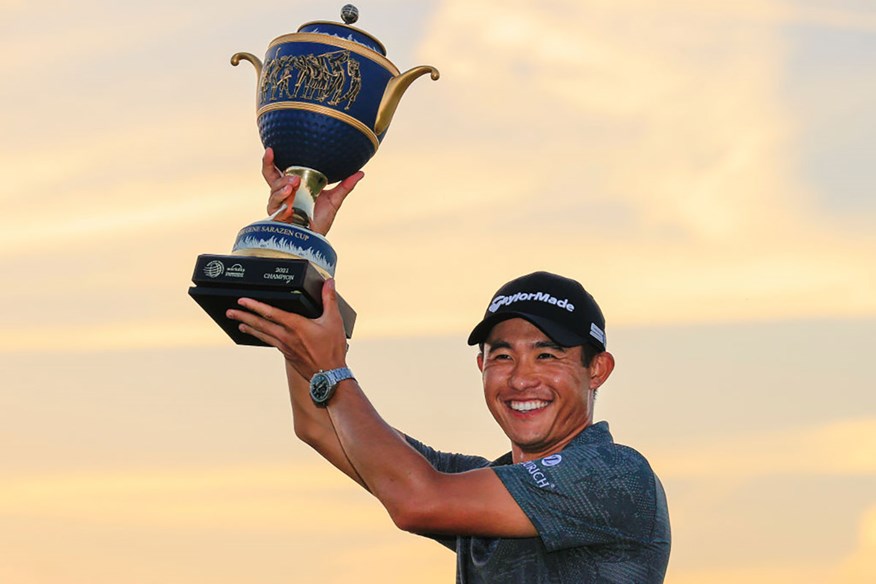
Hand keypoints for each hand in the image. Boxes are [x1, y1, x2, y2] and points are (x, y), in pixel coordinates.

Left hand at [226, 278, 348, 380]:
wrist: (330, 376)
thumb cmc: (332, 349)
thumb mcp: (334, 320)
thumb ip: (329, 299)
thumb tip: (329, 283)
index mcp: (296, 325)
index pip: (270, 312)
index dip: (255, 305)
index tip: (242, 300)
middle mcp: (286, 336)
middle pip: (260, 324)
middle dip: (243, 316)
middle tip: (230, 312)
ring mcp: (284, 347)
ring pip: (262, 335)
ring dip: (249, 328)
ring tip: (238, 323)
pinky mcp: (286, 355)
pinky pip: (269, 342)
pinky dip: (261, 337)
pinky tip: (258, 336)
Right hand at [263, 147, 364, 235]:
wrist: (315, 239)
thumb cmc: (320, 220)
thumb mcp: (334, 200)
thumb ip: (345, 186)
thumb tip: (360, 173)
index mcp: (293, 185)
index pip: (279, 169)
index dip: (272, 159)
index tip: (271, 147)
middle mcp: (283, 192)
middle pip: (269, 174)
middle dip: (269, 163)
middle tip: (274, 155)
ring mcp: (279, 202)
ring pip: (274, 187)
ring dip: (283, 183)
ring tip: (294, 183)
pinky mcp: (277, 214)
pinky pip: (275, 203)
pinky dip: (281, 197)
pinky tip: (289, 194)